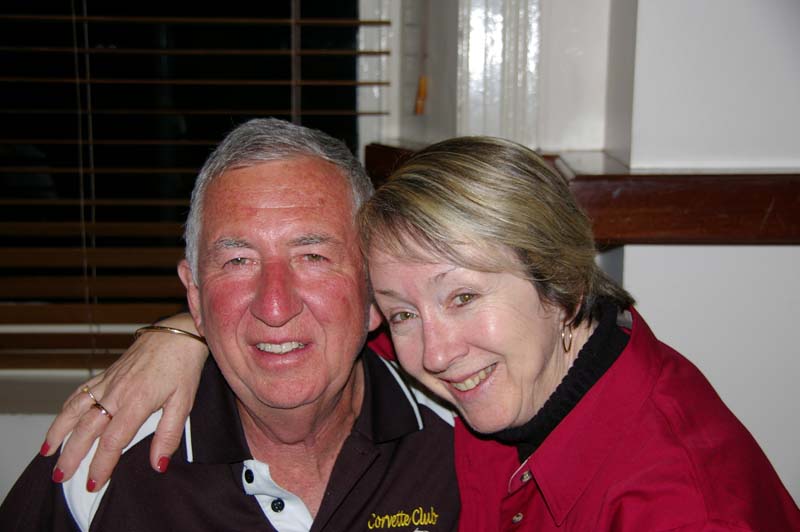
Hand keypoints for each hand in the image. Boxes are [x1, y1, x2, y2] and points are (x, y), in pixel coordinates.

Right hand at [41, 313, 208, 490]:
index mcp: (137, 402)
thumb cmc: (183, 366)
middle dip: (72, 456)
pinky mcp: (106, 373)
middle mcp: (117, 392)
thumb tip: (158, 464)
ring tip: (47, 452)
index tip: (93, 482)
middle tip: (61, 477)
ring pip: (75, 410)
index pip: (112, 441)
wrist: (178, 333)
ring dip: (59, 432)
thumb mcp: (184, 403)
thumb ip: (169, 435)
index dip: (101, 464)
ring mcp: (108, 382)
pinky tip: (61, 420)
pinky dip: (66, 408)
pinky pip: (80, 392)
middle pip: (86, 429)